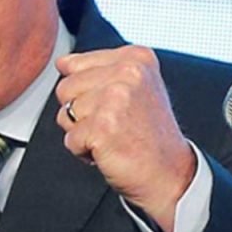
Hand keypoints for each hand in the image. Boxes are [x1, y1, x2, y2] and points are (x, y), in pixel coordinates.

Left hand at [55, 45, 194, 231]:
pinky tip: (110, 150)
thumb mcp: (135, 87)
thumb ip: (99, 69)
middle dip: (80, 112)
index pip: (74, 64)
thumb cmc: (148, 134)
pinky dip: (83, 151)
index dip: (86, 92)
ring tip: (112, 136)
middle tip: (113, 124)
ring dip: (82, 132)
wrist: (169, 173)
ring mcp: (115, 99)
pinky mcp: (103, 127)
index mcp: (135, 58)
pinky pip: (70, 139)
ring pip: (65, 113)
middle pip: (65, 88)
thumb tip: (62, 63)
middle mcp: (128, 73)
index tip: (115, 105)